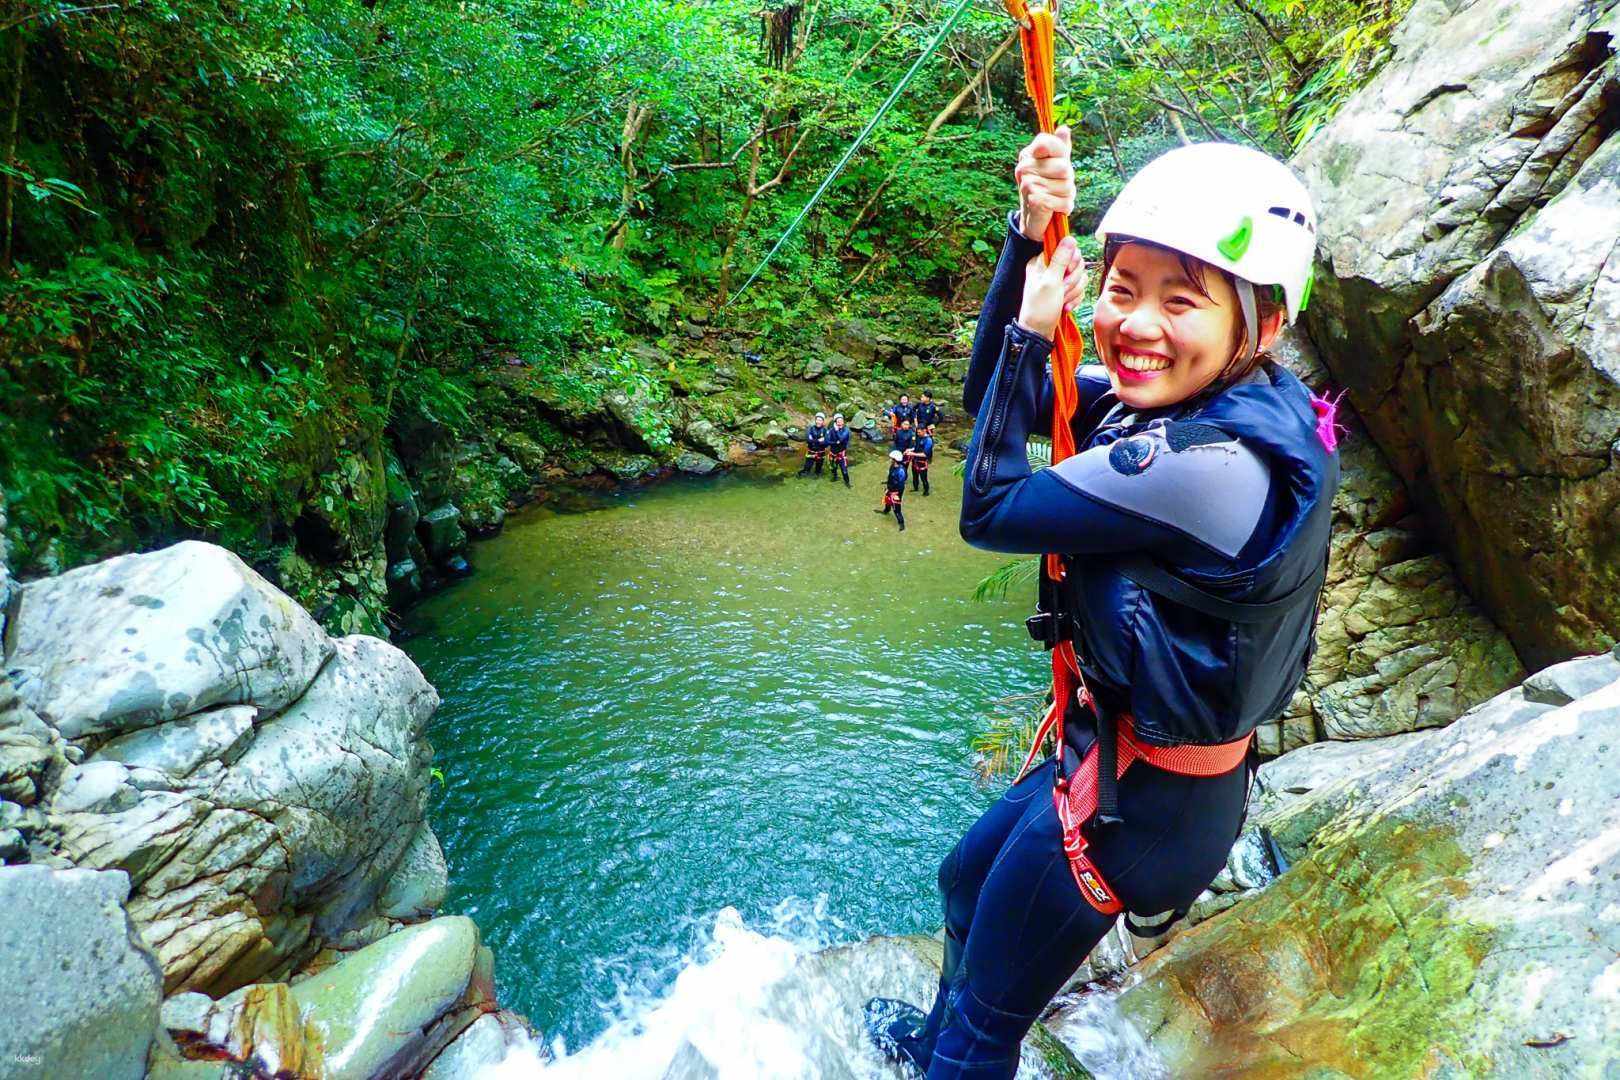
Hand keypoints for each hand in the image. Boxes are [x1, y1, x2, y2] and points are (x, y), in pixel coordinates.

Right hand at [1015, 126, 1074, 240]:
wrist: (1032, 219)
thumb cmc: (1046, 188)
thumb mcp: (1054, 165)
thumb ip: (1060, 148)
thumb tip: (1064, 129)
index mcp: (1029, 154)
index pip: (1049, 142)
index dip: (1061, 154)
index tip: (1057, 164)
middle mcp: (1025, 167)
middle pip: (1064, 167)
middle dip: (1067, 180)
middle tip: (1057, 187)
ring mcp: (1028, 184)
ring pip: (1066, 186)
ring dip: (1067, 195)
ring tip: (1056, 198)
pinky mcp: (1036, 201)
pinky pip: (1064, 201)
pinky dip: (1065, 207)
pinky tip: (1055, 209)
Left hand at [1018, 236, 1084, 340]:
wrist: (1039, 333)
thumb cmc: (1040, 309)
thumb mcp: (1051, 282)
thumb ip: (1061, 259)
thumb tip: (1069, 238)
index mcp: (1041, 262)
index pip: (1065, 248)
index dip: (1070, 261)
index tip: (1067, 272)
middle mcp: (1049, 269)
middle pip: (1076, 261)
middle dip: (1073, 279)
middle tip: (1062, 290)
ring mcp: (1057, 281)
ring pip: (1080, 276)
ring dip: (1074, 290)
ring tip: (1062, 301)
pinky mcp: (1064, 291)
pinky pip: (1079, 288)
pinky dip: (1075, 298)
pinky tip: (1065, 307)